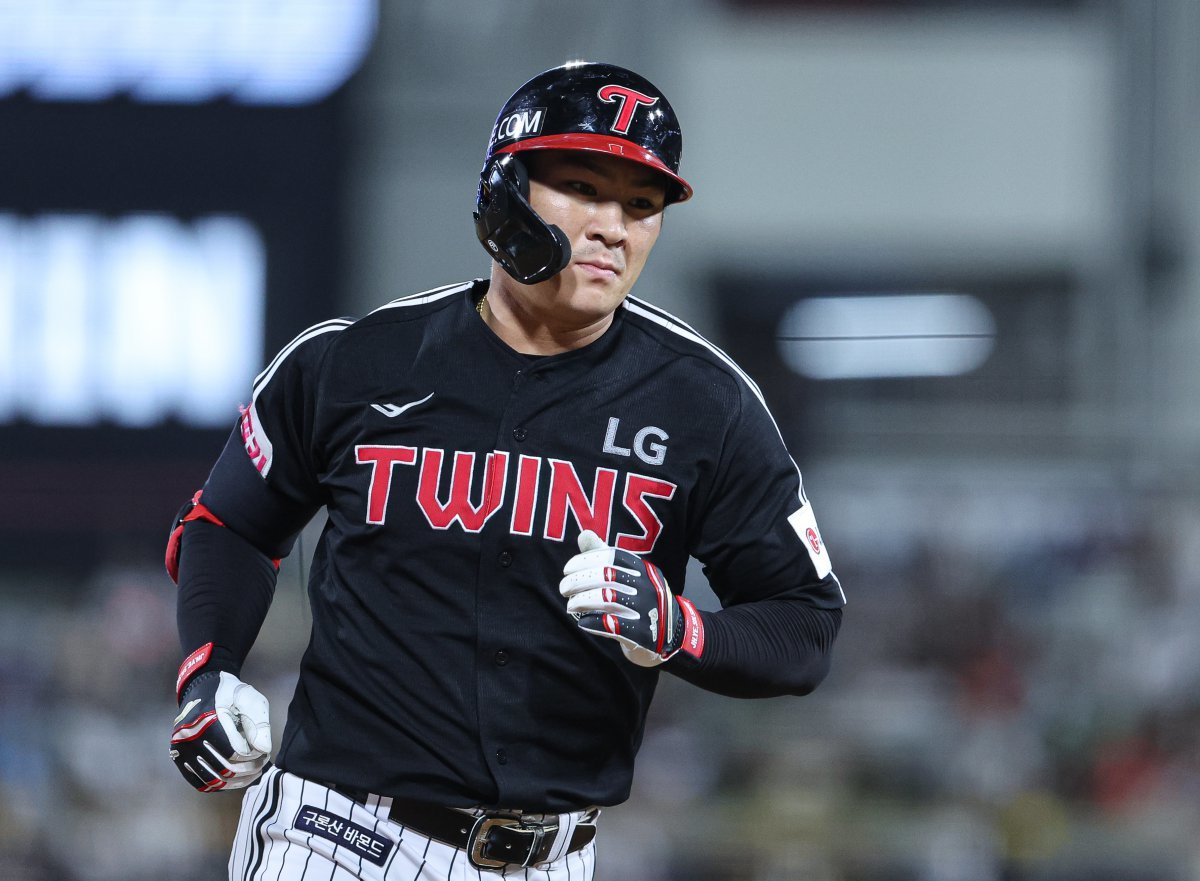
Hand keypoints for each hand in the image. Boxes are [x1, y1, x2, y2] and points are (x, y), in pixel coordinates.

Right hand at [170, 670, 271, 791]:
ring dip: (236, 781)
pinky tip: (234, 780)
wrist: (203, 688)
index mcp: (207, 719)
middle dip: (248, 769)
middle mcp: (189, 736)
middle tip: (261, 765)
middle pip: (224, 768)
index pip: (235, 752)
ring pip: (212, 780)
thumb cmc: (231, 693)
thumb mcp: (250, 700)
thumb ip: (259, 723)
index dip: (253, 756)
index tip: (264, 752)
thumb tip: (263, 750)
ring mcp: (181, 748)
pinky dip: (219, 785)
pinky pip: (199, 782)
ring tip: (251, 774)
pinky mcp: (178, 757)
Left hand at [559, 530, 703, 666]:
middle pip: (606, 576)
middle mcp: (647, 586)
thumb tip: (584, 534)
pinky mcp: (642, 634)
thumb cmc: (642, 600)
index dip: (585, 560)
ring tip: (571, 605)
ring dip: (582, 601)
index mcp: (644, 569)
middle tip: (563, 588)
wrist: (672, 635)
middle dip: (578, 581)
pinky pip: (612, 626)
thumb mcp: (630, 575)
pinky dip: (593, 622)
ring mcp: (647, 610)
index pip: (610, 557)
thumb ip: (606, 556)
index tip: (567, 569)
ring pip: (606, 599)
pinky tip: (583, 622)